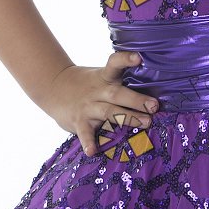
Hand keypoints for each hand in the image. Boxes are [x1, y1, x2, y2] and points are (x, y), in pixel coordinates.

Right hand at [40, 52, 158, 156]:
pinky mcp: (78, 121)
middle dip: (136, 100)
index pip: (114, 63)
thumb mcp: (102, 77)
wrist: (54, 87)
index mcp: (105, 77)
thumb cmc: (88, 84)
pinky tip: (93, 151)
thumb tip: (151, 95)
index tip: (139, 57)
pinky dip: (88, 142)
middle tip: (154, 106)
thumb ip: (121, 84)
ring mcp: (88, 106)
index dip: (126, 59)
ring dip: (127, 118)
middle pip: (117, 93)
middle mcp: (97, 91)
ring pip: (108, 112)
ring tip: (145, 123)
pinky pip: (84, 133)